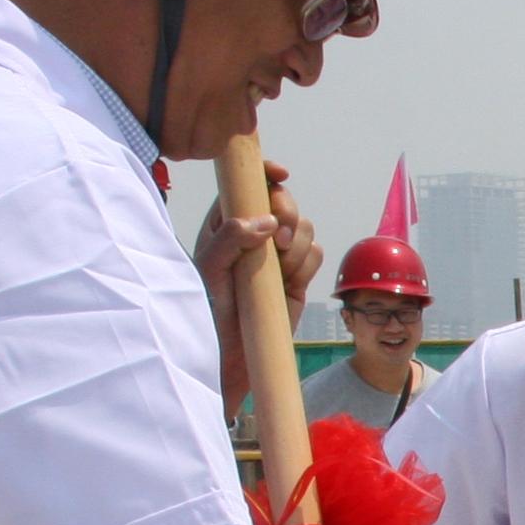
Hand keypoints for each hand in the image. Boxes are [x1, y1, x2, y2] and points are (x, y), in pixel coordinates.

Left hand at [196, 159, 318, 320]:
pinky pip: (316, 254)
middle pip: (284, 201)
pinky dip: (308, 264)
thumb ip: (230, 238)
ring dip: (298, 245)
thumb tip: (266, 221)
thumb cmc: (210, 308)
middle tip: (280, 241)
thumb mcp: (208, 269)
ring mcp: (279, 253)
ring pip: (304, 226)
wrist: (232, 350)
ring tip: (280, 269)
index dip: (266, 174)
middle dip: (288, 213)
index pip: (247, 186)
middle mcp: (255, 233)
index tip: (280, 175)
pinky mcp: (298, 274)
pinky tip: (290, 282)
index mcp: (227, 222)